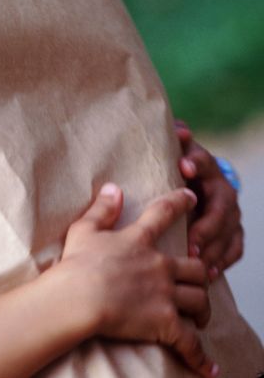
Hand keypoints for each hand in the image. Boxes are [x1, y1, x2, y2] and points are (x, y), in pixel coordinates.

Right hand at [58, 184, 215, 376]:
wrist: (78, 297)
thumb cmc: (76, 265)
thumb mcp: (83, 230)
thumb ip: (102, 209)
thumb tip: (113, 188)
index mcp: (139, 241)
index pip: (164, 214)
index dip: (180, 202)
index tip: (191, 197)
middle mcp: (159, 266)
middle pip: (196, 268)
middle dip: (201, 275)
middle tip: (198, 282)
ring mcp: (165, 295)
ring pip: (200, 300)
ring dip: (202, 310)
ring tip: (199, 318)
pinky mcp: (165, 323)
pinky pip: (190, 342)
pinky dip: (201, 357)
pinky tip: (208, 368)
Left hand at [176, 119, 243, 277]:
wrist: (190, 177)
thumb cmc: (171, 168)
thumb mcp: (169, 153)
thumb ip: (172, 142)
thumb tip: (178, 128)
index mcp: (204, 165)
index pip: (203, 161)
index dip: (196, 163)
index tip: (184, 168)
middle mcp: (222, 188)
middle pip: (221, 207)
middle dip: (207, 226)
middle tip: (191, 242)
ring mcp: (230, 211)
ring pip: (229, 232)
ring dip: (214, 248)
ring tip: (197, 263)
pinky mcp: (232, 230)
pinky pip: (234, 248)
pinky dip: (224, 260)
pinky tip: (210, 273)